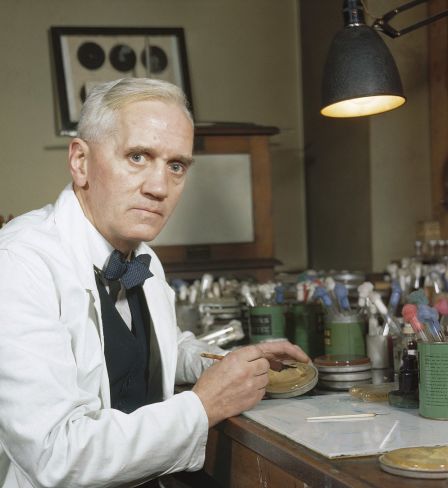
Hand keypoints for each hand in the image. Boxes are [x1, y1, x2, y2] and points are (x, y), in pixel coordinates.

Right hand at [192, 341, 308, 426]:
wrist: (203, 405)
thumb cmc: (209, 384)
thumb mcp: (222, 363)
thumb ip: (240, 358)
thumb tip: (253, 357)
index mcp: (238, 357)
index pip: (263, 349)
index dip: (274, 351)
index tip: (287, 354)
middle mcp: (247, 369)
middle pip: (265, 363)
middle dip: (261, 366)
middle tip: (252, 370)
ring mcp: (252, 385)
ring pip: (266, 377)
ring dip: (260, 378)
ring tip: (244, 382)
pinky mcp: (254, 398)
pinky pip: (263, 390)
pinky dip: (258, 390)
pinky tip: (245, 391)